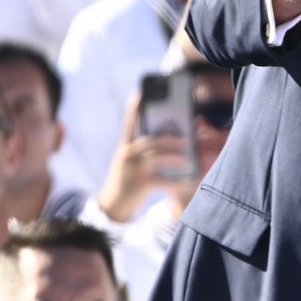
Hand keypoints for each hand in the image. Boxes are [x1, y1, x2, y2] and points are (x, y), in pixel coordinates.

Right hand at [95, 95, 192, 222]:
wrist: (111, 207)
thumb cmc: (125, 183)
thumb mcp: (128, 164)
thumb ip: (141, 152)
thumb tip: (168, 139)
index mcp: (124, 148)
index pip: (128, 124)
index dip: (134, 108)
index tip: (139, 93)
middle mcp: (126, 156)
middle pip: (150, 141)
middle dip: (169, 138)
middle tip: (186, 136)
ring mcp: (132, 170)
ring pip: (157, 157)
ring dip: (175, 156)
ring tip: (188, 156)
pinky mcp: (140, 185)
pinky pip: (163, 180)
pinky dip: (177, 180)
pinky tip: (189, 180)